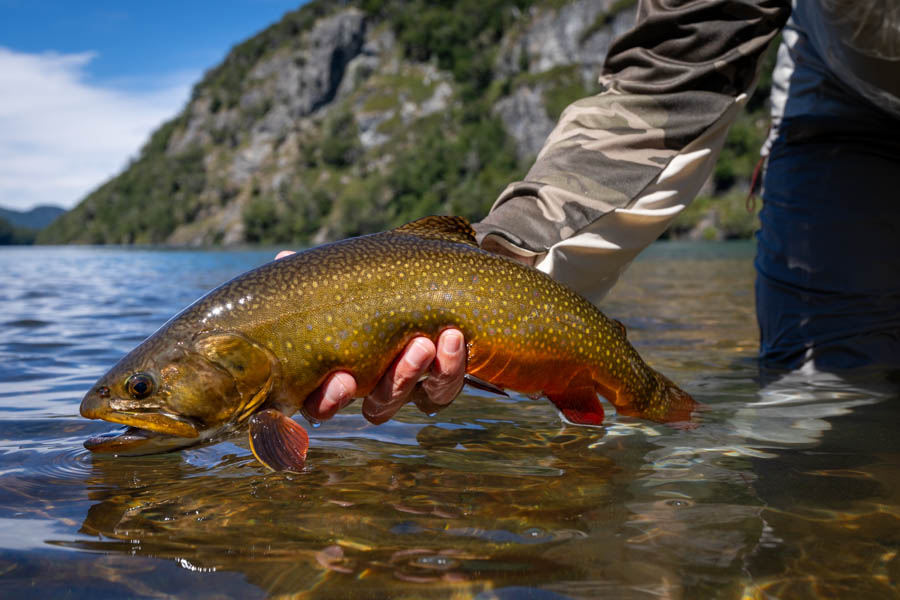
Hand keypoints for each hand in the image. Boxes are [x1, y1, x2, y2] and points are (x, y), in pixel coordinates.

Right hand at [274, 250, 466, 423]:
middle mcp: (372, 389)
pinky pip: (445, 386)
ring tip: (429, 340)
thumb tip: (283, 257)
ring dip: (422, 371)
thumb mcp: (336, 284)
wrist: (421, 289)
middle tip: (411, 349)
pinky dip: (452, 364)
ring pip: (414, 396)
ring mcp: (409, 387)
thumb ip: (311, 281)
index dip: (330, 400)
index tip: (342, 378)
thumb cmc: (362, 292)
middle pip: (378, 407)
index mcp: (335, 375)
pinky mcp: (441, 381)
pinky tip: (454, 336)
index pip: (322, 404)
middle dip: (392, 382)